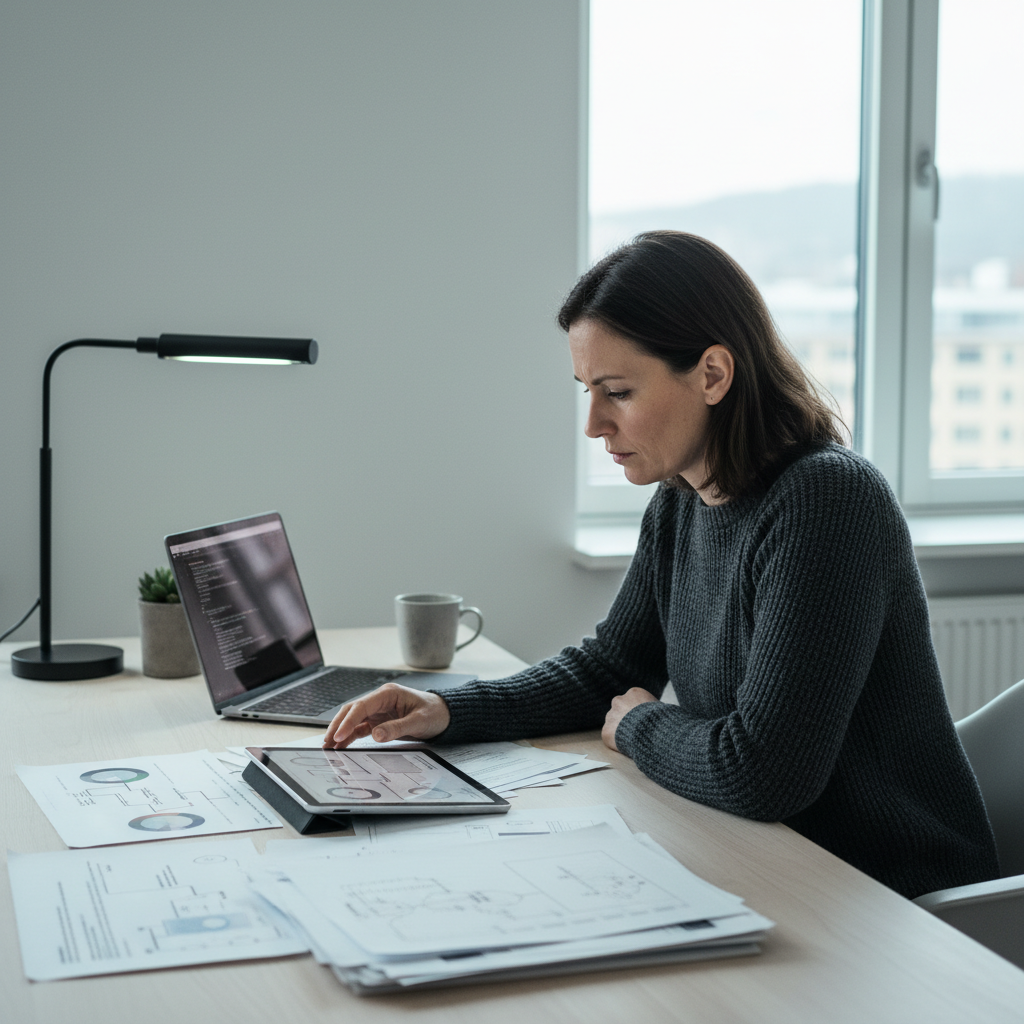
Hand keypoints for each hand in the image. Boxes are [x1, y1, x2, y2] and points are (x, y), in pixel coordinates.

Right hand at [323, 682, 450, 748]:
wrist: (444, 715)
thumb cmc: (434, 713)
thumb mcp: (419, 721)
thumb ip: (397, 728)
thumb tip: (376, 735)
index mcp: (388, 694)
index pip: (362, 706)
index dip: (348, 721)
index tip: (339, 736)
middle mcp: (380, 700)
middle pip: (352, 711)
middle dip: (338, 726)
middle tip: (327, 742)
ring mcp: (378, 710)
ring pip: (353, 719)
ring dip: (341, 732)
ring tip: (329, 747)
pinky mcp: (379, 721)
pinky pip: (360, 728)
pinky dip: (350, 736)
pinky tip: (341, 746)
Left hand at [602, 687, 657, 751]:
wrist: (653, 731)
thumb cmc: (662, 720)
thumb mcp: (661, 708)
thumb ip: (652, 708)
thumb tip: (656, 715)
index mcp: (634, 693)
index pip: (632, 702)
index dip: (638, 713)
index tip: (643, 721)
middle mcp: (619, 701)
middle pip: (620, 710)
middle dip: (625, 719)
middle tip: (636, 731)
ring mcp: (611, 715)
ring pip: (613, 723)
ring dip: (619, 730)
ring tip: (633, 739)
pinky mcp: (606, 730)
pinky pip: (609, 736)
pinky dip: (616, 742)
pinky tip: (627, 745)